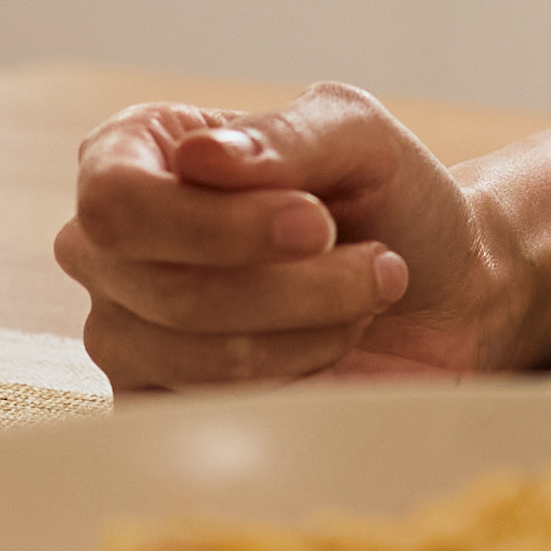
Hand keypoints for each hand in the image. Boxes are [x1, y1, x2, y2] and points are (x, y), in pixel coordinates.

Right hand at [56, 85, 539, 389]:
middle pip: (168, 290)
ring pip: (199, 361)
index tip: (317, 222)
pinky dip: (298, 384)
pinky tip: (330, 351)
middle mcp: (108, 250)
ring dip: (311, 332)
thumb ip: (285, 135)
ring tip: (361, 301)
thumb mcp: (358, 135)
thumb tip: (198, 158)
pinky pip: (216, 416)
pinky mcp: (162, 408)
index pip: (117, 203)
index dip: (219, 225)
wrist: (443, 296)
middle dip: (296, 286)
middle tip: (376, 264)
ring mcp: (125, 336)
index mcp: (129, 155)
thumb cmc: (389, 201)